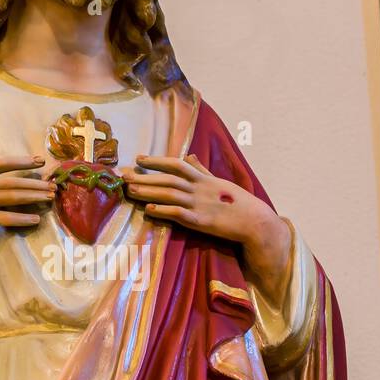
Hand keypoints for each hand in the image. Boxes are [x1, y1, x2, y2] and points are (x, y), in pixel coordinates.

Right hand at [0, 146, 55, 241]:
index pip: (4, 162)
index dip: (23, 161)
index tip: (40, 161)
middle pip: (14, 181)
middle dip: (35, 183)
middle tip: (53, 185)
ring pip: (12, 196)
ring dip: (33, 197)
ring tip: (49, 198)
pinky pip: (3, 218)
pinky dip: (20, 218)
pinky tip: (35, 219)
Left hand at [119, 153, 291, 301]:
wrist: (256, 221)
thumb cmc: (239, 202)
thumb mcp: (220, 181)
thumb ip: (203, 170)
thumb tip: (192, 156)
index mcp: (204, 179)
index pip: (176, 165)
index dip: (157, 161)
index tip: (138, 158)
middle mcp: (200, 189)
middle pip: (167, 180)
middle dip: (144, 177)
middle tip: (123, 176)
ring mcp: (200, 205)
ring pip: (169, 195)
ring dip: (148, 192)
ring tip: (129, 190)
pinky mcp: (202, 222)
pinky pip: (179, 214)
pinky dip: (164, 211)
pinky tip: (149, 210)